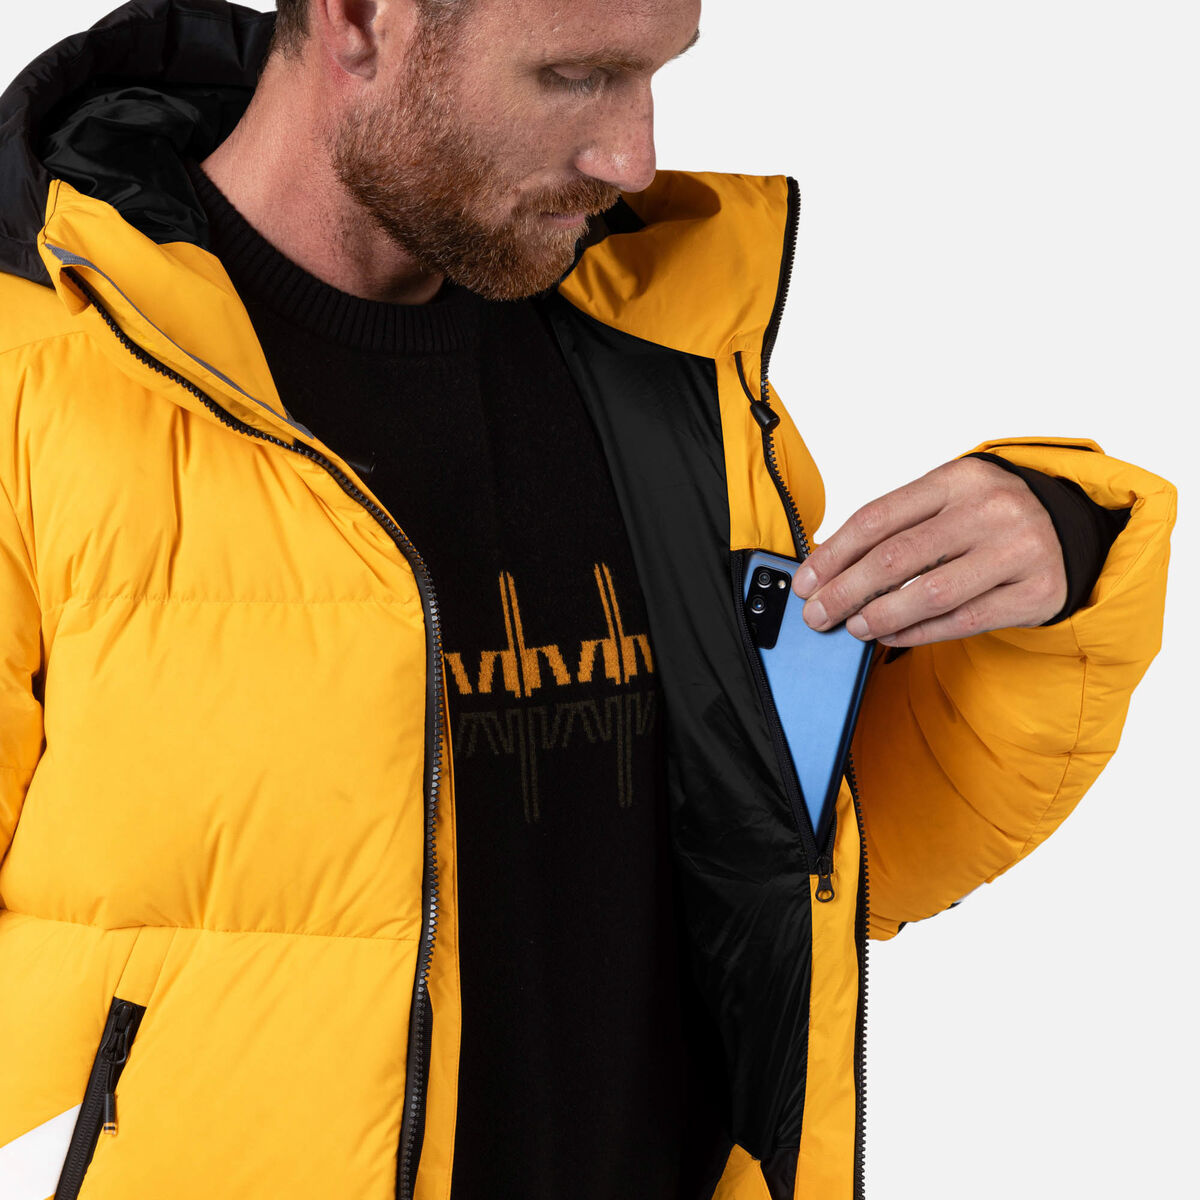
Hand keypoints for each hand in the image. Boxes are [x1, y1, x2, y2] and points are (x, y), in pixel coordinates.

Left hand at [790, 457, 1067, 647]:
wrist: (1070, 528)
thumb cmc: (990, 517)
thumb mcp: (947, 501)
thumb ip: (896, 526)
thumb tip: (829, 566)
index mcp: (957, 479)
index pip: (877, 518)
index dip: (833, 555)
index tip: (807, 581)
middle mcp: (990, 509)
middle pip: (897, 557)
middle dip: (845, 591)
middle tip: (818, 614)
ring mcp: (1018, 551)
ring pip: (929, 593)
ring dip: (879, 615)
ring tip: (853, 626)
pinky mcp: (1036, 592)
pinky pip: (962, 621)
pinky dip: (918, 632)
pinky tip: (890, 635)